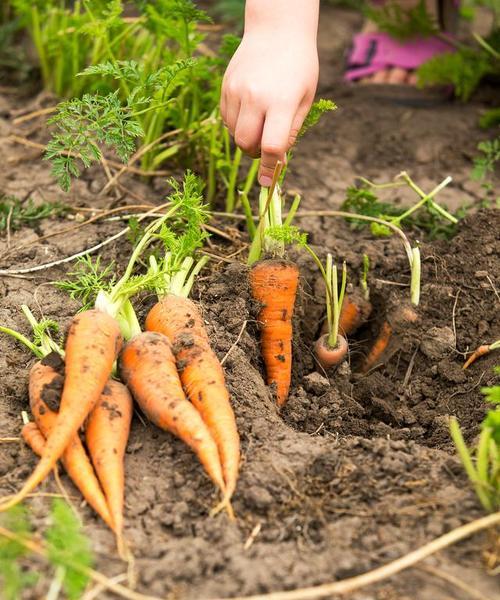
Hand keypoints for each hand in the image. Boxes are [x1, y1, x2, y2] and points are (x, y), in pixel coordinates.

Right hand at [220, 1, 318, 185]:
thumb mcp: (305, 99)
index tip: (268, 182)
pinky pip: (226, 119)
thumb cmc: (298, 67)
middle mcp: (255, 97)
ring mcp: (236, 91)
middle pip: (246, 144)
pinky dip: (237, 124)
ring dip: (247, 138)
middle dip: (256, 153)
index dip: (270, 168)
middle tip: (267, 146)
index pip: (272, 146)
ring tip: (261, 121)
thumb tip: (278, 162)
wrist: (276, 29)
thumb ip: (291, 131)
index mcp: (281, 101)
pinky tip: (250, 110)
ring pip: (234, 134)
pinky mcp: (225, 87)